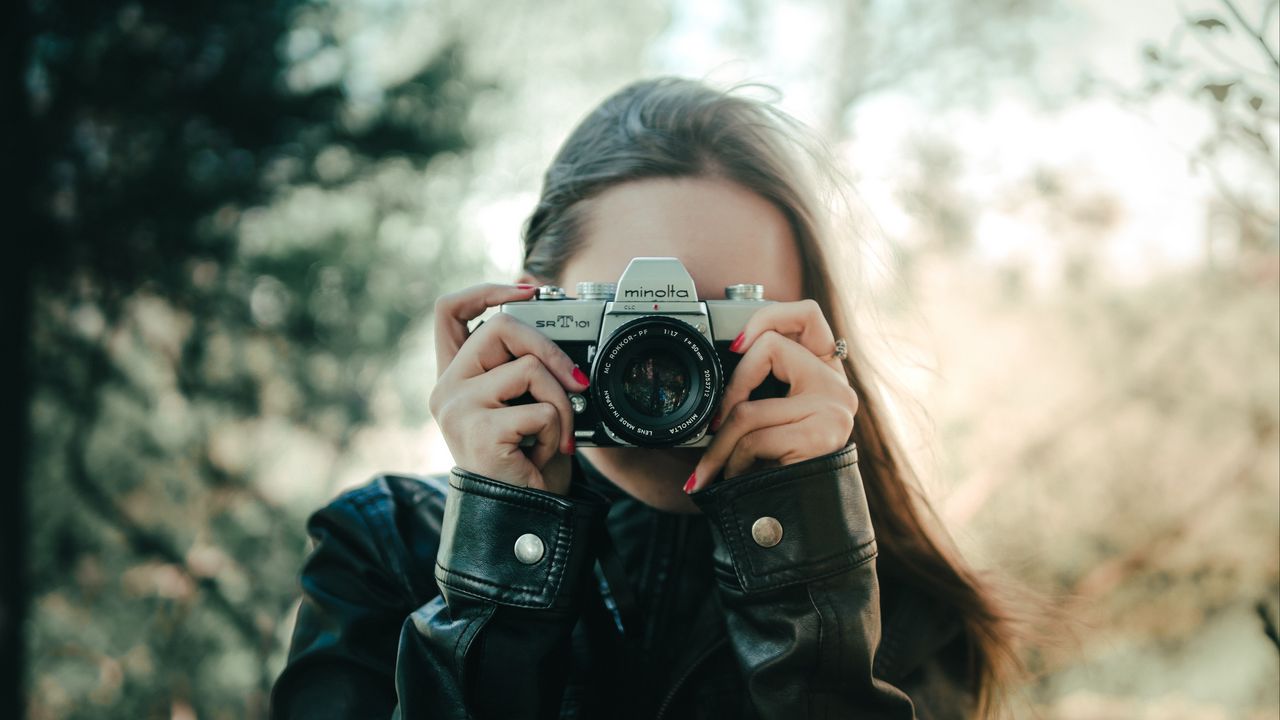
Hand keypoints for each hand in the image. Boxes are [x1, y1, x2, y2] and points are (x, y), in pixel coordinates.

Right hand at [429, 283, 588, 493]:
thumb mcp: (522, 404)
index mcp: (454, 377)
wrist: (524, 516)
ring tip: (557, 432)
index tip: (529, 290)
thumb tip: (554, 329)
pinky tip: (545, 452)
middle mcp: (446, 388)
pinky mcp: (478, 431)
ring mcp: (457, 408)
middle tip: (576, 381)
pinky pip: (539, 408)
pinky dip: (557, 430)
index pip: (449, 311)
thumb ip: (522, 367)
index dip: (486, 290)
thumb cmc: (526, 462)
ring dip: (561, 400)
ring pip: (528, 367)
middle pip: (500, 327)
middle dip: (550, 348)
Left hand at [688, 299, 856, 490]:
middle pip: (771, 348)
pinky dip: (734, 463)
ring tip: (712, 471)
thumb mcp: (776, 423)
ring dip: (719, 447)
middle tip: (714, 427)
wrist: (811, 525)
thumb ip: (765, 389)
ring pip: (749, 408)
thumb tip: (723, 366)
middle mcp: (837, 385)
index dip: (767, 317)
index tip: (736, 346)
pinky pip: (755, 438)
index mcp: (827, 372)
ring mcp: (834, 409)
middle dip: (731, 388)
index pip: (807, 314)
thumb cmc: (784, 472)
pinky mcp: (822, 436)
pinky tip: (736, 479)